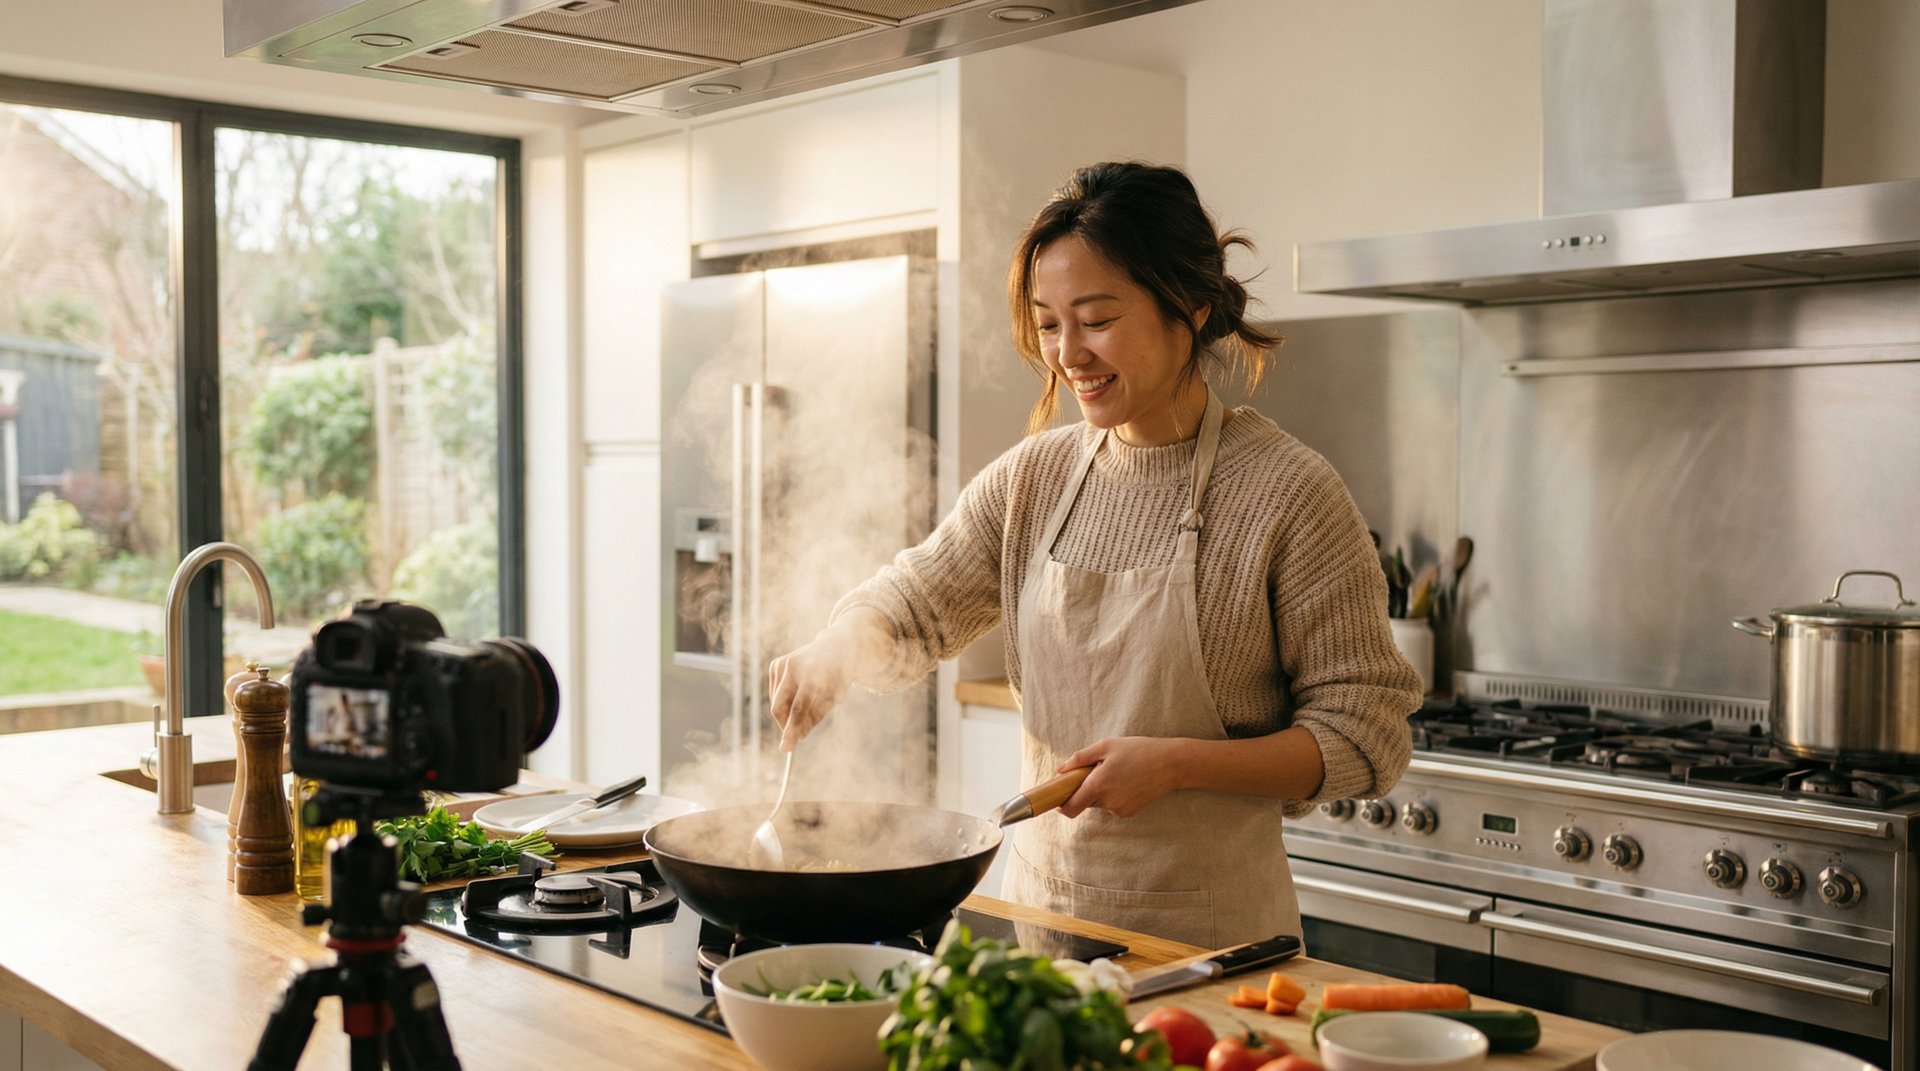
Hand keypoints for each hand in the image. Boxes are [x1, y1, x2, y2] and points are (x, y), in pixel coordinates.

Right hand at [766, 608, 891, 750]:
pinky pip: (774, 692)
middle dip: (785, 725)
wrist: (836, 646)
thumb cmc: (838, 675)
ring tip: (806, 705)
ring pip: (775, 701)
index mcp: (813, 673)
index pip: (798, 708)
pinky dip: (784, 700)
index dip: (791, 730)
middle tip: (794, 735)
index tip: (786, 748)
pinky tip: (798, 692)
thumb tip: (796, 737)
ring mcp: (783, 663)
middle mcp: (794, 666)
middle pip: (779, 706)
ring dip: (787, 713)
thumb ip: (814, 717)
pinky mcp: (776, 664)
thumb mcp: (834, 697)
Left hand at [1055, 736, 1187, 818]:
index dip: (1061, 805)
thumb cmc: (1139, 750)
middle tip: (1096, 770)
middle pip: (1085, 802)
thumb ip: (1080, 758)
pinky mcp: (1130, 812)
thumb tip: (1061, 770)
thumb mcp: (1106, 746)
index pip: (1071, 807)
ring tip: (1118, 772)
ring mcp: (1120, 809)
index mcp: (1098, 785)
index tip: (1058, 797)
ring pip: (1100, 803)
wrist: (1172, 764)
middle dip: (1085, 790)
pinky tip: (1128, 780)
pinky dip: (1114, 795)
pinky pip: (1113, 805)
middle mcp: (1108, 802)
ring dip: (1101, 791)